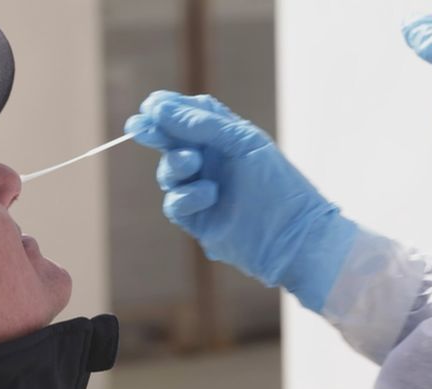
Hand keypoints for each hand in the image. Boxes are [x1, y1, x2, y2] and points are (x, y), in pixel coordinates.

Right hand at [125, 91, 358, 310]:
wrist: (292, 237)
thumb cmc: (276, 184)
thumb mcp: (242, 142)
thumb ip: (201, 124)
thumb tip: (158, 107)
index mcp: (225, 137)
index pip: (188, 115)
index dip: (166, 109)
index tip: (149, 107)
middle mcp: (211, 161)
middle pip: (170, 141)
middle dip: (154, 133)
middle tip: (139, 128)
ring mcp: (202, 189)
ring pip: (168, 172)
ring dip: (176, 165)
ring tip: (193, 165)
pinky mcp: (197, 219)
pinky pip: (175, 203)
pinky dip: (187, 196)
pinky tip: (209, 195)